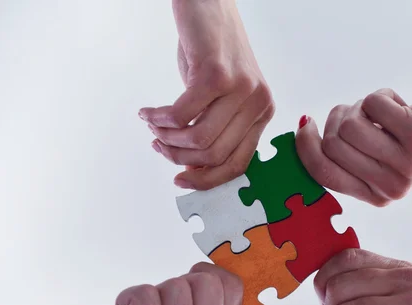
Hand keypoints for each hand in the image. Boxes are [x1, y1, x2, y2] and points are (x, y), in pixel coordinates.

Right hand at [140, 0, 274, 189]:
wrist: (208, 4)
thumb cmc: (211, 50)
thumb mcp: (222, 95)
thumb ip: (216, 126)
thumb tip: (192, 165)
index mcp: (262, 113)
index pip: (238, 163)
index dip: (206, 179)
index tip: (180, 180)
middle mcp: (258, 103)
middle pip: (215, 155)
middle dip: (180, 158)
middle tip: (158, 145)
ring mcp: (241, 89)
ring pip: (198, 139)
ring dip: (168, 139)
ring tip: (154, 128)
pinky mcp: (217, 75)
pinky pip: (182, 115)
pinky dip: (160, 119)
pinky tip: (149, 112)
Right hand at [296, 77, 411, 205]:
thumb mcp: (381, 156)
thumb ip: (347, 155)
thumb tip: (302, 134)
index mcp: (376, 196)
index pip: (323, 173)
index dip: (306, 147)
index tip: (305, 124)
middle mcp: (391, 187)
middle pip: (333, 144)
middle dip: (340, 118)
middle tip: (363, 113)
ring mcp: (406, 163)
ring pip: (349, 124)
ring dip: (362, 105)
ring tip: (385, 111)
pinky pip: (372, 104)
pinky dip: (382, 95)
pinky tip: (402, 104)